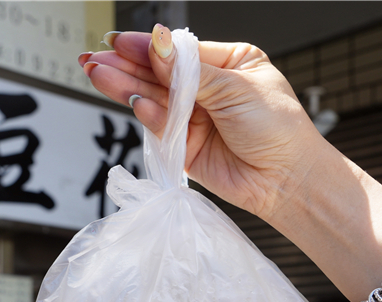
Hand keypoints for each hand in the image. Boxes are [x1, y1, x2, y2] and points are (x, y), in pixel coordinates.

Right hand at [80, 25, 330, 220]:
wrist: (286, 179)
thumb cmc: (278, 128)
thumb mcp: (236, 88)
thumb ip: (189, 72)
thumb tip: (158, 43)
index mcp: (226, 63)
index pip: (178, 51)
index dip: (148, 46)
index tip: (118, 41)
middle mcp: (207, 88)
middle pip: (159, 73)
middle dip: (126, 66)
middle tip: (94, 60)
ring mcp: (194, 118)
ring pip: (153, 99)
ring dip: (125, 88)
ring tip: (98, 76)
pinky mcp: (183, 145)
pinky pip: (159, 127)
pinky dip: (147, 115)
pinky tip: (134, 102)